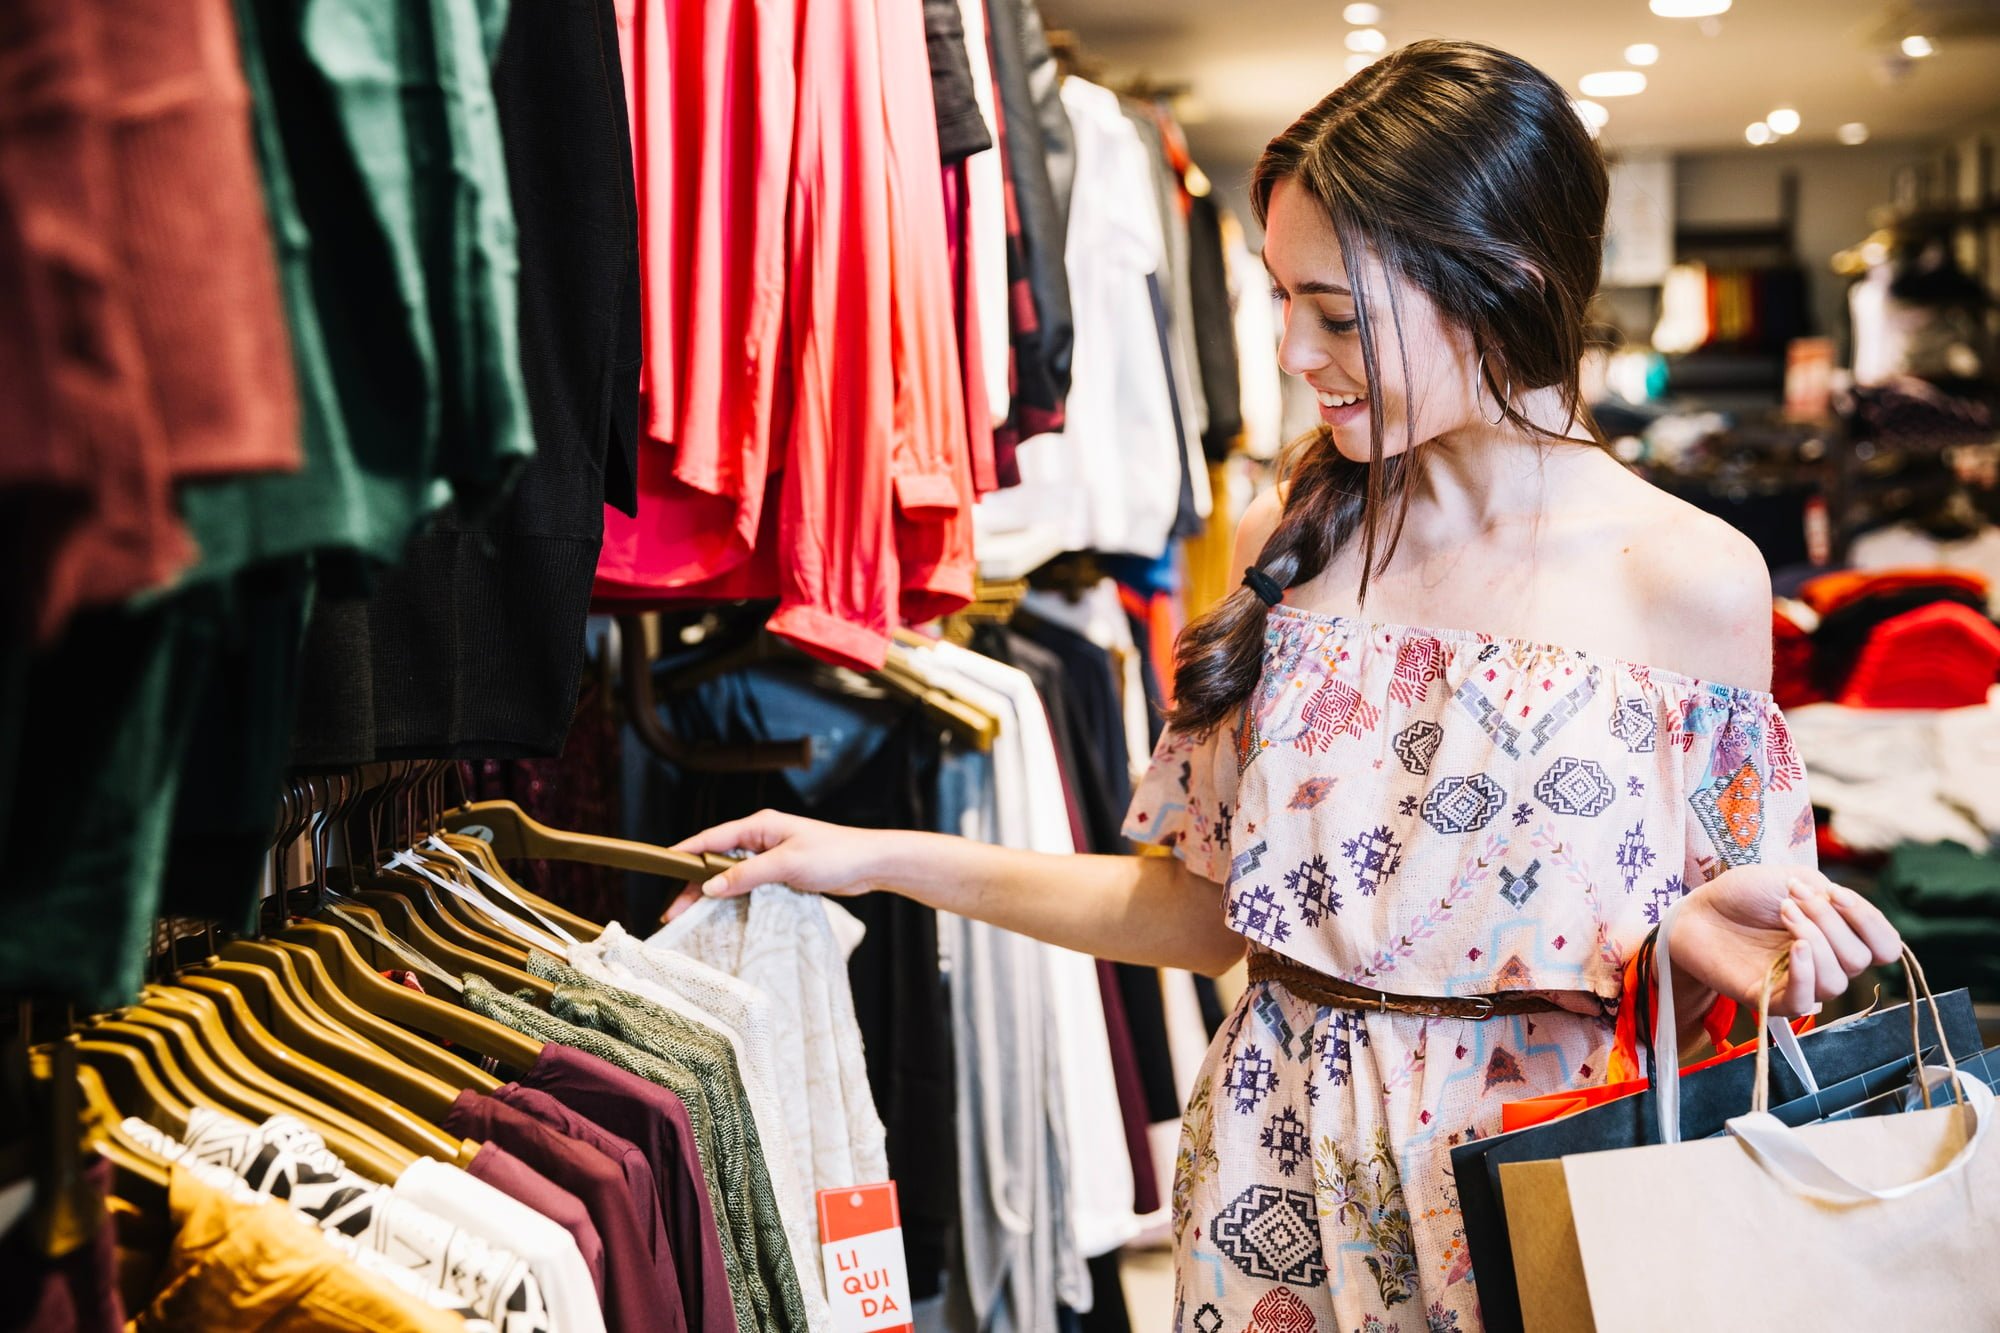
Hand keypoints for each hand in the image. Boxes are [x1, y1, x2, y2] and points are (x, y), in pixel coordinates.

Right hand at [662, 810, 896, 921]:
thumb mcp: (787, 864)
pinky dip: (734, 898)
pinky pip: (749, 885)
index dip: (686, 854)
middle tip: (674, 912)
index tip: (662, 867)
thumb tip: (711, 887)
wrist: (871, 864)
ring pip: (732, 875)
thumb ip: (748, 875)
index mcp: (760, 825)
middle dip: (694, 884)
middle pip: (717, 860)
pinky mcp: (781, 872)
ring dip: (713, 894)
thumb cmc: (835, 855)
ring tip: (690, 918)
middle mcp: (762, 837)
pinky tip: (722, 915)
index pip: (712, 838)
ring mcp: (771, 855)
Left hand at [1669, 865, 1902, 1018]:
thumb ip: (1830, 896)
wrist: (1697, 908)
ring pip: (1836, 981)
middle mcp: (1825, 963)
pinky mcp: (1768, 998)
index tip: (1835, 893)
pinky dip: (1804, 975)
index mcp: (1839, 936)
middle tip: (1791, 897)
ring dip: (1814, 940)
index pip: (1885, 946)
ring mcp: (1798, 982)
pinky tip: (1795, 949)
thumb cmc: (1744, 894)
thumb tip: (1849, 913)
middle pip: (1859, 959)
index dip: (1870, 922)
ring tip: (1783, 911)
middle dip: (1830, 921)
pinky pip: (1803, 1003)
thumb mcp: (1794, 879)